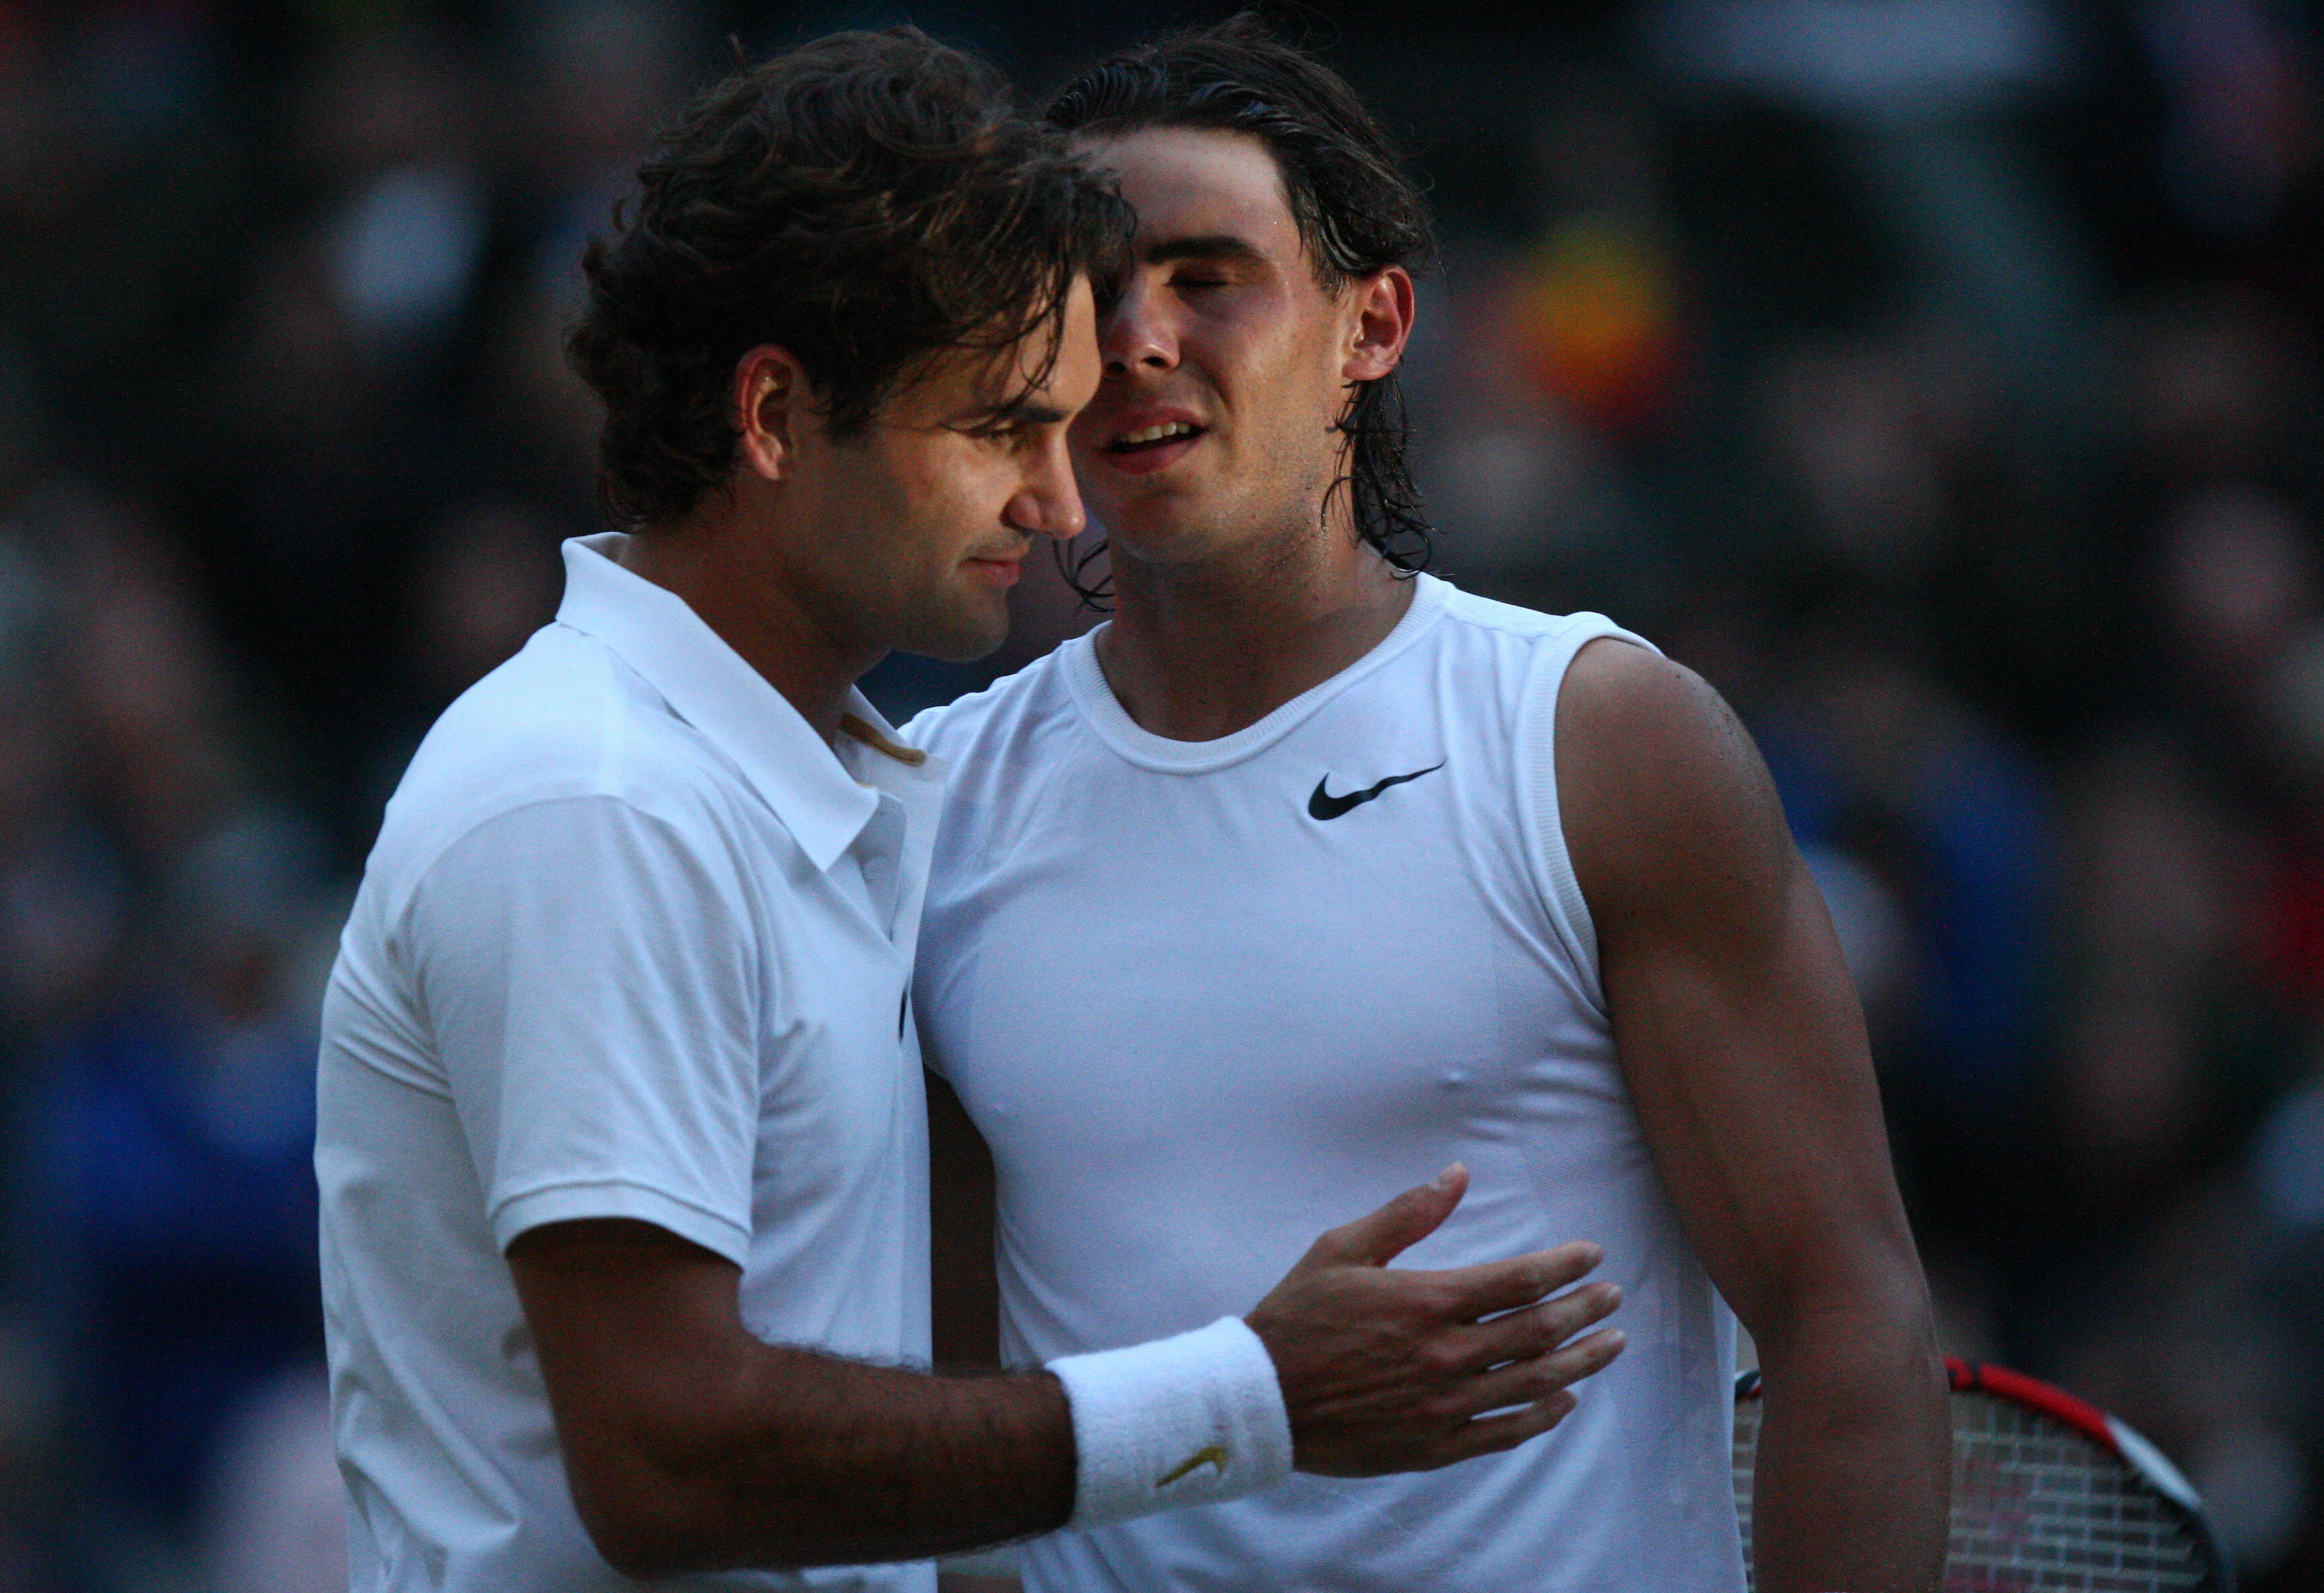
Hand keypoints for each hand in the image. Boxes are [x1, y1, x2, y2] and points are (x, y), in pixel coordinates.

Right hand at [1244, 1165, 1623, 1476]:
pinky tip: (1564, 1402)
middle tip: (1613, 1297)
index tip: (1593, 1255)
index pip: (1519, 1281)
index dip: (1564, 1266)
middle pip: (1539, 1332)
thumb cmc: (1297, 1318)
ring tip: (1611, 1344)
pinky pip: (1504, 1433)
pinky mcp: (1434, 1444)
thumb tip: (1457, 1175)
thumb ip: (1406, 1213)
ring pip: (1534, 1383)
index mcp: (1427, 1301)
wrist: (1259, 1399)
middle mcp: (1446, 1355)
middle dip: (1586, 1310)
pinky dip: (1542, 1417)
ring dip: (1581, 1362)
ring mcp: (1444, 1405)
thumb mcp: (1342, 1249)